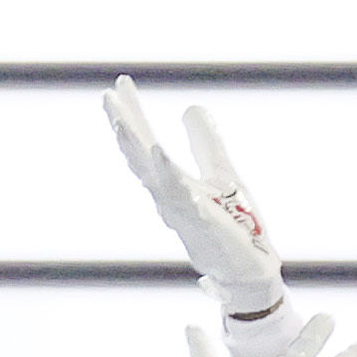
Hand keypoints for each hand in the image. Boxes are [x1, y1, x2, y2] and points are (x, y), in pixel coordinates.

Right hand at [106, 80, 285, 325]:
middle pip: (140, 159)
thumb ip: (205, 143)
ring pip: (154, 178)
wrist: (249, 272)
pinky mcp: (205, 225)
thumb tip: (190, 106)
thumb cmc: (234, 227)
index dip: (132, 115)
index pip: (145, 145)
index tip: (119, 84)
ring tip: (122, 123)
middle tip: (107, 98)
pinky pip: (184, 199)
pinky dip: (172, 178)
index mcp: (171, 185)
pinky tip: (163, 156)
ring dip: (137, 151)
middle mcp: (169, 199)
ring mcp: (184, 213)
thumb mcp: (221, 173)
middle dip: (124, 128)